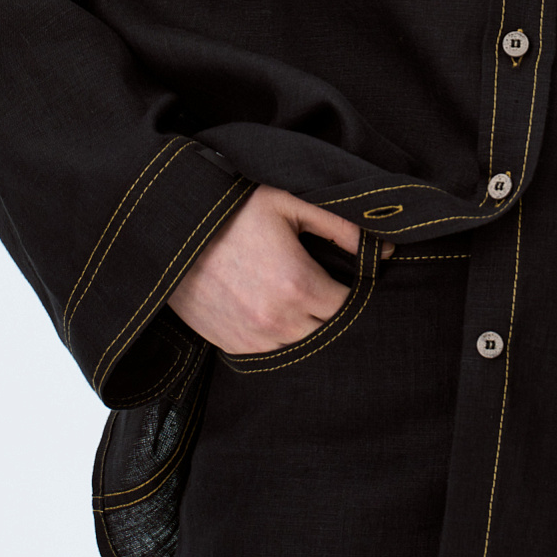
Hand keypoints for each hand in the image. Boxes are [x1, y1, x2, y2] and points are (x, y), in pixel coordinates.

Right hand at [167, 183, 391, 354]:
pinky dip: (279, 337)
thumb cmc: (232, 210)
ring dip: (307, 328)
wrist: (171, 229)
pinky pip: (270, 353)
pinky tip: (275, 310)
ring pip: (301, 348)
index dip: (358, 295)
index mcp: (298, 285)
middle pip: (329, 333)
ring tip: (300, 299)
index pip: (350, 308)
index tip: (355, 279)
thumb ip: (341, 227)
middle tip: (329, 289)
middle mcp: (278, 321)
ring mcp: (252, 338)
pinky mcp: (231, 345)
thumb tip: (386, 251)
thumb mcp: (290, 204)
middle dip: (334, 314)